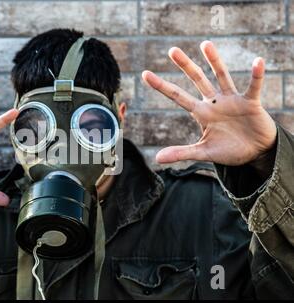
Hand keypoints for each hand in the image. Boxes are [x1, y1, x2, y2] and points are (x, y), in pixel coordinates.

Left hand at [142, 41, 276, 165]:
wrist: (256, 153)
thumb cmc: (229, 150)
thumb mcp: (203, 152)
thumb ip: (182, 153)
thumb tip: (157, 158)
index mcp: (201, 113)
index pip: (177, 96)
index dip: (162, 86)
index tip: (145, 74)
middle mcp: (214, 102)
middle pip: (197, 79)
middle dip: (185, 65)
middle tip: (172, 50)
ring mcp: (232, 100)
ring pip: (221, 76)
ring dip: (214, 60)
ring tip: (205, 44)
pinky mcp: (251, 103)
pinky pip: (253, 86)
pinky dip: (256, 75)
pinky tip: (257, 62)